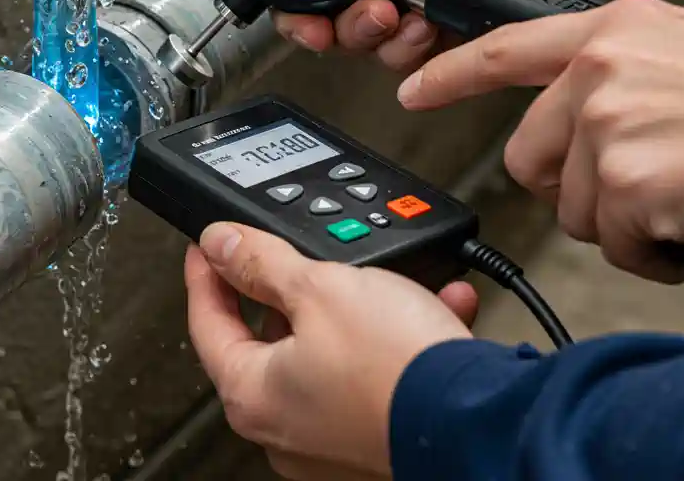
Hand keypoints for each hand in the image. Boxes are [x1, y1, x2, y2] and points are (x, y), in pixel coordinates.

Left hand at [185, 222, 475, 479]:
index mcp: (251, 395)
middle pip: (270, 339)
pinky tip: (433, 308)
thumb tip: (221, 245)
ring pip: (332, 352)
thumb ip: (262, 262)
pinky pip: (377, 374)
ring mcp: (332, 438)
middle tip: (300, 252)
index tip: (209, 246)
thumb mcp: (319, 286)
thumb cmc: (394, 365)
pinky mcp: (378, 436)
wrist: (476, 415)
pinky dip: (399, 338)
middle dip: (295, 288)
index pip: (207, 323)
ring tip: (392, 276)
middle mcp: (285, 427)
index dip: (207, 273)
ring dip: (363, 307)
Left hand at [397, 0, 683, 282]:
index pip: (506, 46)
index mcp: (617, 31)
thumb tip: (582, 124)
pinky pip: (613, 246)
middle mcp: (601, 69)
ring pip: (572, 209)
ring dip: (626, 223)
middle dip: (577, 189)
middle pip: (530, 156)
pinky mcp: (626, 182)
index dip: (450, 73)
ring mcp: (608, 124)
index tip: (412, 88)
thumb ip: (624, 76)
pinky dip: (654, 253)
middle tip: (644, 188)